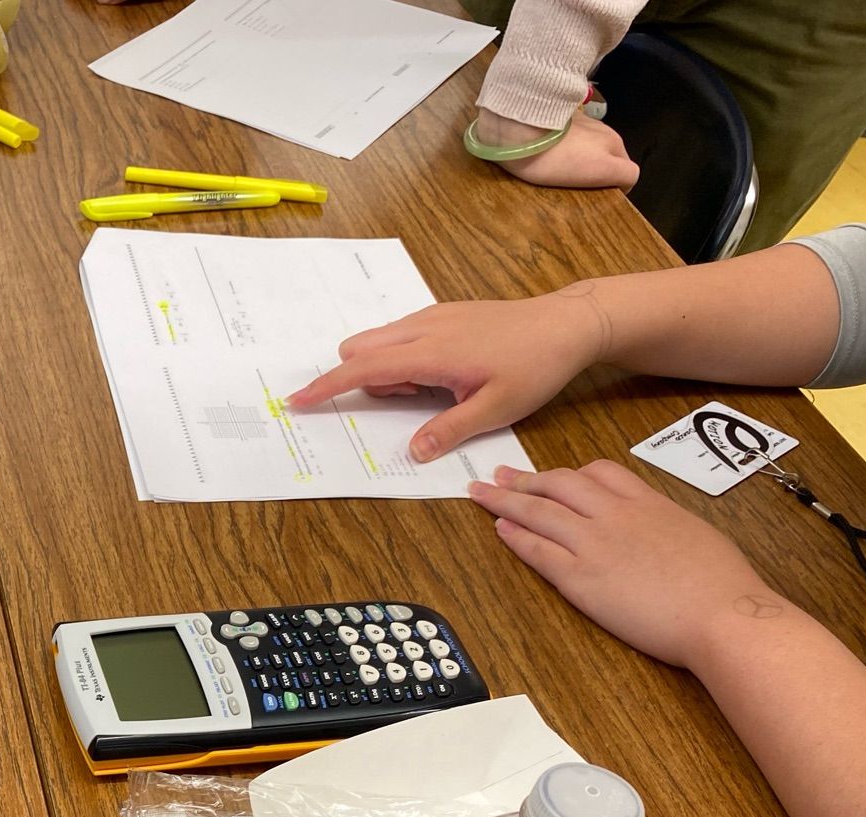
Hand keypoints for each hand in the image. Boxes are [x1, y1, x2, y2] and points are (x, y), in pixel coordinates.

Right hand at [286, 285, 611, 459]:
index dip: (326, 387)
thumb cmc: (535, 365)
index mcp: (431, 353)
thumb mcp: (495, 409)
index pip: (361, 369)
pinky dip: (401, 357)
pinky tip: (438, 375)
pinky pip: (401, 335)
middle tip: (406, 404)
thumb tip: (411, 452)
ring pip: (379, 341)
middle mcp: (423, 328)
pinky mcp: (444, 314)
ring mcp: (433, 317)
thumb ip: (448, 431)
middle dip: (359, 379)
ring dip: (384, 369)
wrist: (567, 323)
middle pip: (359, 349)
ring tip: (429, 392)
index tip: (298, 401)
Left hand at [467, 460, 774, 671]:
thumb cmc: (722, 584)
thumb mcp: (697, 534)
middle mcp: (617, 515)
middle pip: (560, 484)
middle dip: (526, 479)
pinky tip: (500, 529)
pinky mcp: (581, 578)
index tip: (553, 475)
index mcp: (649, 503)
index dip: (569, 473)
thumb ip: (668, 525)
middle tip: (501, 476)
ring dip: (506, 500)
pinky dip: (516, 537)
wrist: (722, 613)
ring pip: (540, 512)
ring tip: (482, 494)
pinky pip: (539, 551)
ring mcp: (595, 545)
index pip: (600, 473)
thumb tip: (661, 530)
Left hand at [478, 109, 638, 190]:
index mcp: (615, 144)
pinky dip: (571, 147)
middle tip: (578, 186)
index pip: (630, 172)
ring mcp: (585, 123)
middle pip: (612, 158)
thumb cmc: (556, 157)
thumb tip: (625, 182)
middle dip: (601, 172)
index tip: (601, 197)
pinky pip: (575, 138)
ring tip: (562, 170)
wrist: (519, 129)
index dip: (618, 187)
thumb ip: (621, 174)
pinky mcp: (564, 119)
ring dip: (586, 158)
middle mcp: (605, 131)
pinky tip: (552, 153)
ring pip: (594, 147)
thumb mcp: (598, 169)